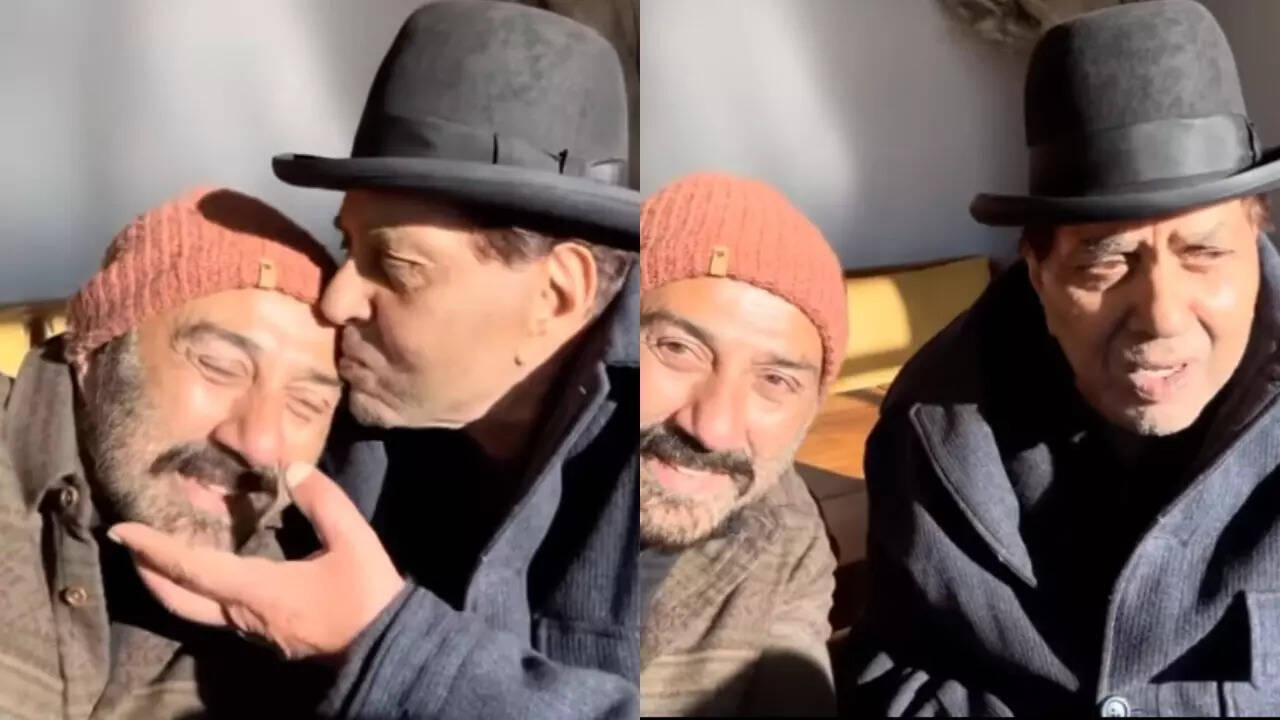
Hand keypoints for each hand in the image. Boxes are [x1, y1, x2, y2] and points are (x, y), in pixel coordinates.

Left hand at [108, 462, 405, 660]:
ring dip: (174, 580)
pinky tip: (210, 569)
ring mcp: (254, 629)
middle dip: (150, 571)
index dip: (154, 548)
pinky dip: (200, 587)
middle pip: (180, 599)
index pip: (192, 568)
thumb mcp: (354, 539)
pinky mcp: (268, 633)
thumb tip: (292, 468)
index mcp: (257, 590)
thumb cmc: (368, 595)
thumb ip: (323, 501)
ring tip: (164, 552)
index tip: (123, 530)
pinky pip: (218, 610)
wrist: (388, 648)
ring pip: (197, 608)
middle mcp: (244, 615)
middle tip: (131, 543)